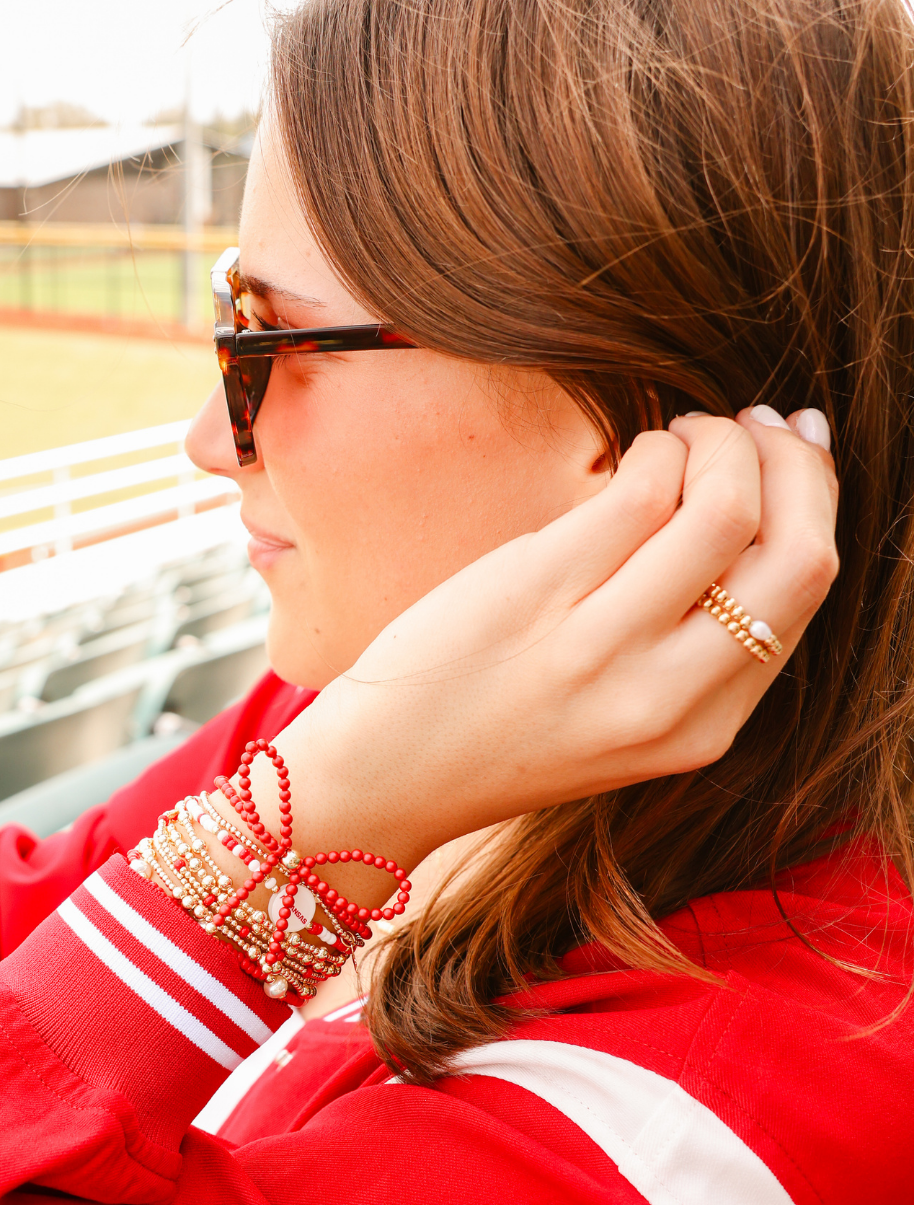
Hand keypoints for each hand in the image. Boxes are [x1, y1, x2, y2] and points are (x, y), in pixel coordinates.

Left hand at [274, 409, 837, 871]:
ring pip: (726, 506)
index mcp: (703, 730)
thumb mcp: (623, 717)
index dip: (815, 502)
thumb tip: (760, 508)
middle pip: (798, 554)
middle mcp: (666, 698)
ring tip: (683, 434)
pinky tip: (634, 450)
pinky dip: (656, 446)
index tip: (794, 453)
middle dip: (795, 465)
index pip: (807, 595)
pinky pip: (642, 489)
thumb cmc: (500, 727)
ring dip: (719, 441)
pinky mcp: (540, 590)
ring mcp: (603, 646)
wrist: (389, 777)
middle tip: (756, 427)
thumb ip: (691, 646)